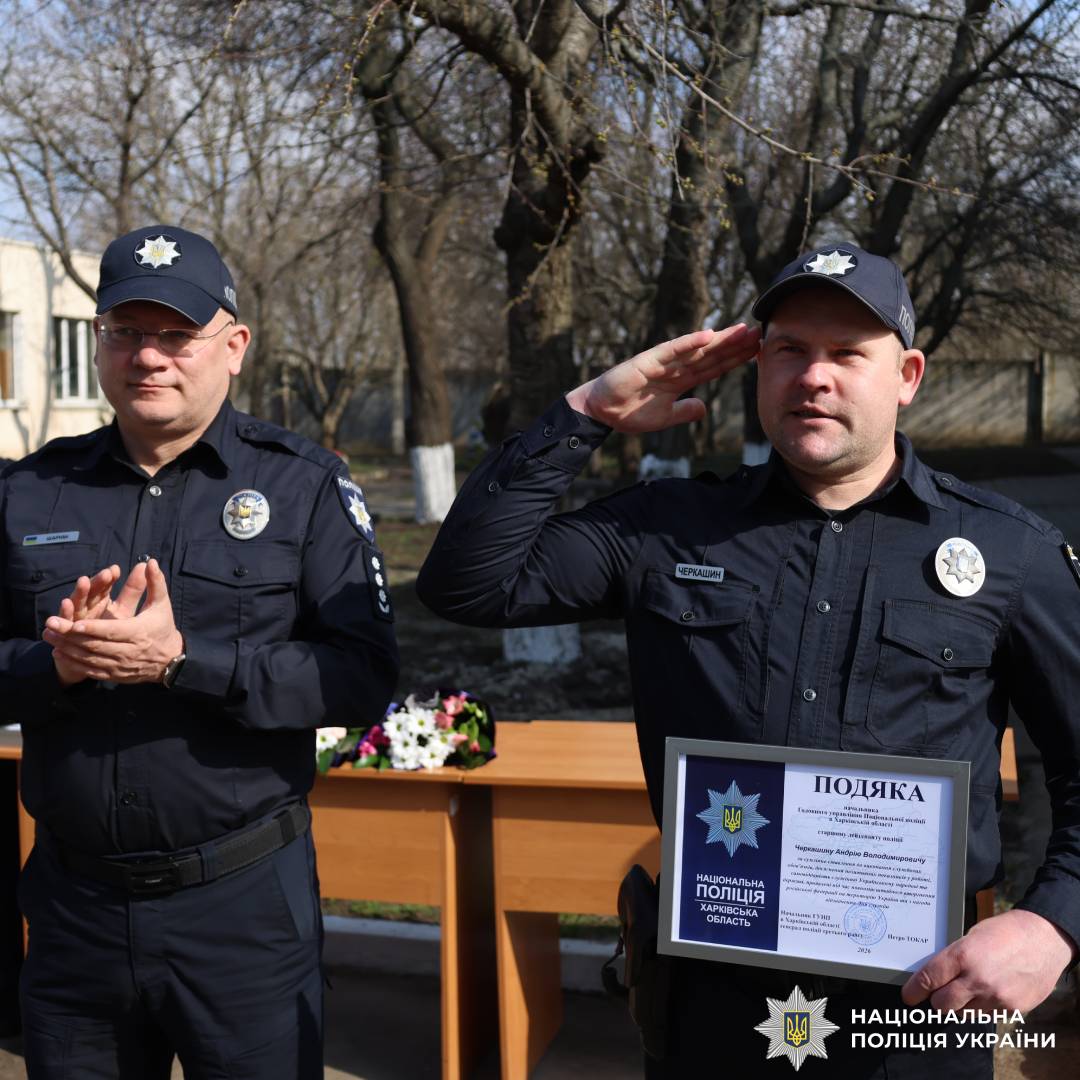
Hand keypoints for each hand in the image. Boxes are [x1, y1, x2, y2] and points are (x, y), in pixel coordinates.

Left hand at [43, 559, 183, 684]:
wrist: (169, 660)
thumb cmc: (162, 627)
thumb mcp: (161, 604)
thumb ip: (155, 583)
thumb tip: (149, 562)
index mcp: (139, 632)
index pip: (112, 631)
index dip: (93, 628)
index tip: (75, 622)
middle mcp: (128, 651)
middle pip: (95, 644)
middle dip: (70, 635)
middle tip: (51, 623)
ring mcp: (120, 665)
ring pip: (89, 658)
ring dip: (66, 647)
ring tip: (48, 635)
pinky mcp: (114, 675)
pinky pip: (90, 670)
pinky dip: (73, 662)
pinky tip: (58, 653)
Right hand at [564, 324, 760, 433]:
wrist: (602, 411)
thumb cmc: (629, 412)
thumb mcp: (664, 417)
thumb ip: (684, 411)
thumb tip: (703, 409)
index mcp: (681, 380)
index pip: (714, 367)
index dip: (735, 359)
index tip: (757, 351)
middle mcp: (676, 367)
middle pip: (712, 354)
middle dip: (735, 345)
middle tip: (760, 332)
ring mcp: (664, 361)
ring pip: (698, 349)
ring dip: (720, 340)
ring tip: (743, 330)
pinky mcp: (649, 360)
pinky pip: (673, 349)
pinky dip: (690, 342)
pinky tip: (709, 335)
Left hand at [901, 908, 1075, 1012]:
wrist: (1045, 939)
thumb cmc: (1005, 932)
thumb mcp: (972, 936)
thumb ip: (954, 957)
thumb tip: (936, 975)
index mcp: (963, 955)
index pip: (928, 979)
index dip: (914, 991)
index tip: (908, 996)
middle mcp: (978, 979)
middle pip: (942, 1005)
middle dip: (937, 1001)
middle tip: (938, 994)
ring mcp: (996, 997)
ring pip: (964, 1013)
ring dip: (962, 1004)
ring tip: (970, 986)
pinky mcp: (1013, 1009)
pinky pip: (987, 1015)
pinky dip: (983, 1007)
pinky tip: (991, 990)